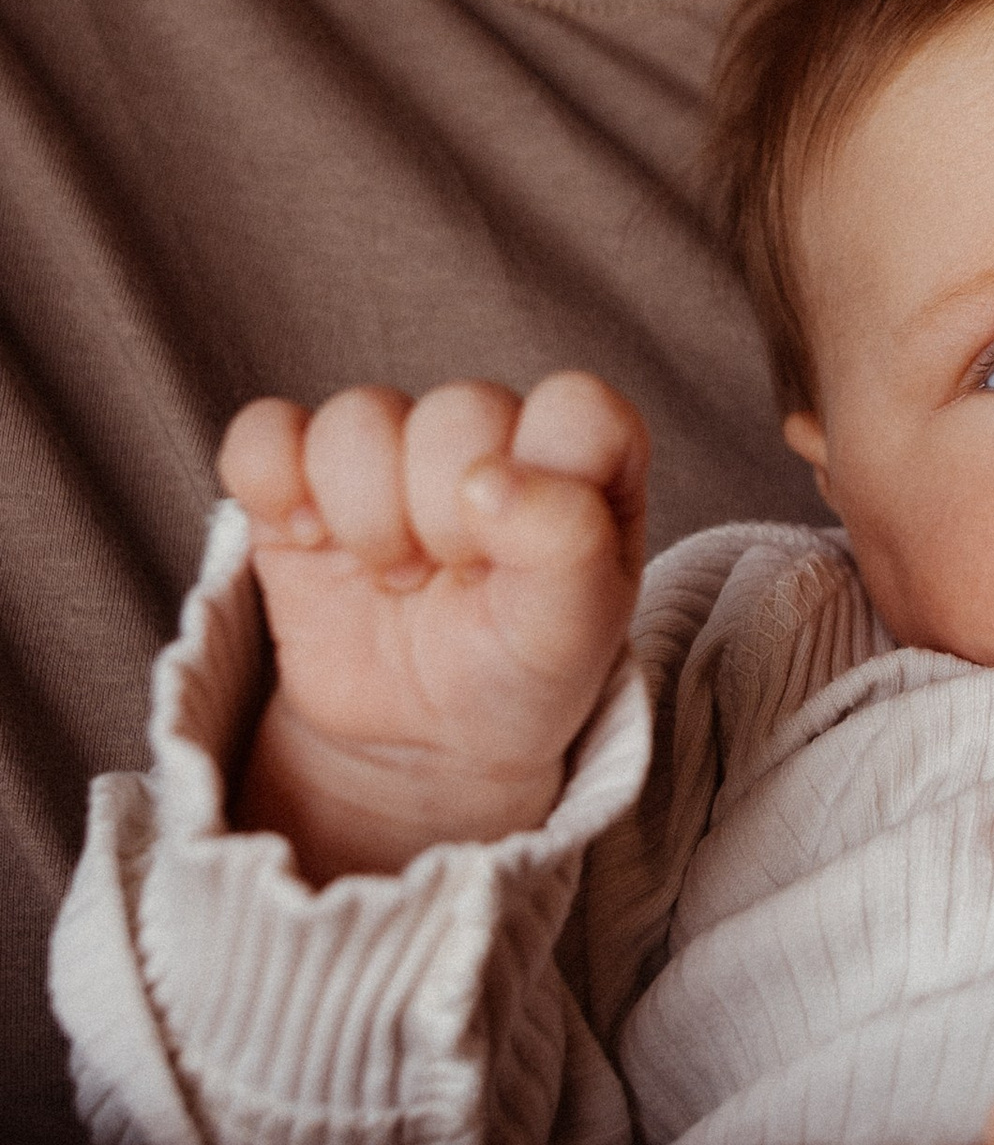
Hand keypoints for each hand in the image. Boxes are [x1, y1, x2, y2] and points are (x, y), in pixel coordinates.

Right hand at [224, 372, 648, 880]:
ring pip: (357, 418)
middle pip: (455, 411)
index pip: (573, 406)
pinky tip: (309, 541)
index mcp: (577, 454)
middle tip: (455, 582)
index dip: (540, 482)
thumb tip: (489, 478)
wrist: (422, 737)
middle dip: (449, 517)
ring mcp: (389, 449)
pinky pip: (264, 432)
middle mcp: (485, 432)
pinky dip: (272, 482)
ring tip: (394, 576)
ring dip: (367, 515)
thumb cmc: (516, 669)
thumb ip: (569, 542)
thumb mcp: (574, 630)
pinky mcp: (300, 476)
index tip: (517, 559)